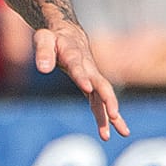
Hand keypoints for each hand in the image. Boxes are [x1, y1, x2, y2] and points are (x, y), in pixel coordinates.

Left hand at [34, 23, 128, 140]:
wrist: (68, 33)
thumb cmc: (53, 37)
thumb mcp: (44, 39)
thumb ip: (43, 52)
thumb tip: (42, 70)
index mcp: (74, 55)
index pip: (78, 67)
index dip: (82, 77)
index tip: (87, 88)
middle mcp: (88, 68)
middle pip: (101, 85)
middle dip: (108, 100)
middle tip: (114, 115)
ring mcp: (92, 77)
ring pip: (104, 97)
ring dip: (112, 115)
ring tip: (123, 132)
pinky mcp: (92, 85)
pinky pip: (100, 102)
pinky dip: (107, 116)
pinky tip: (113, 132)